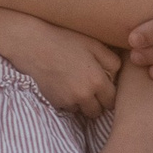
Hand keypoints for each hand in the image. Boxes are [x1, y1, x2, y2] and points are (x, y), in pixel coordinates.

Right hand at [0, 18, 120, 118]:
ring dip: (83, 103)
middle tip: (91, 87)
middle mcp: (84, 95)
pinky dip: (68, 101)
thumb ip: (112, 61)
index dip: (109, 94)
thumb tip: (118, 76)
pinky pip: (68, 108)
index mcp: (97, 80)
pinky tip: (64, 85)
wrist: (34, 45)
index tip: (104, 86)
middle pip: (98, 111)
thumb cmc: (65, 40)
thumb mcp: (94, 44)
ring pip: (82, 111)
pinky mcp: (55, 102)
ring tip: (76, 85)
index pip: (112, 101)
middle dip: (97, 102)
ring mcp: (68, 101)